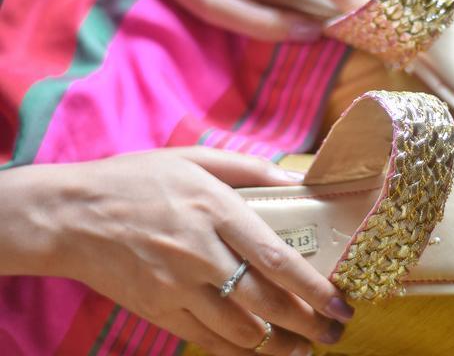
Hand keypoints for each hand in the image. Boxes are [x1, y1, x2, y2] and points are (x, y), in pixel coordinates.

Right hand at [52, 147, 353, 354]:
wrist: (71, 215)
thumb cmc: (137, 181)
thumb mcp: (195, 159)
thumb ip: (250, 169)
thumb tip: (298, 178)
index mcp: (214, 211)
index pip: (276, 259)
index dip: (315, 288)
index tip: (340, 304)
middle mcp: (199, 253)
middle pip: (266, 302)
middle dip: (309, 323)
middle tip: (334, 332)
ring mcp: (176, 287)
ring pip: (240, 331)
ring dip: (280, 345)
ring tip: (306, 347)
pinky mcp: (158, 310)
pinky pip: (207, 340)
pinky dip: (239, 351)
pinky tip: (260, 351)